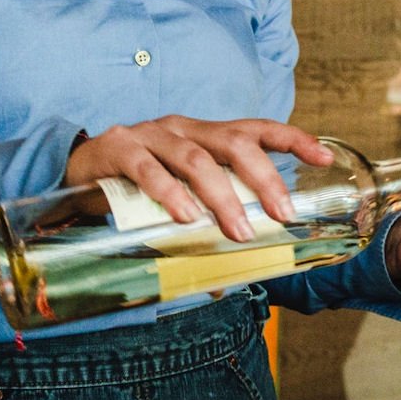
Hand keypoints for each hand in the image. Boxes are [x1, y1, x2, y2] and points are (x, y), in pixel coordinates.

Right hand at [63, 115, 334, 242]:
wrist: (75, 173)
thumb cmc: (136, 186)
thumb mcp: (179, 197)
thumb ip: (207, 221)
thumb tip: (237, 272)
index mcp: (204, 134)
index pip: (255, 129)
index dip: (293, 138)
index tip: (325, 156)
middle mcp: (182, 127)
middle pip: (233, 143)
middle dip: (264, 178)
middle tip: (282, 215)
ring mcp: (149, 134)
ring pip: (194, 158)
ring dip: (221, 196)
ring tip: (237, 230)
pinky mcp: (117, 148)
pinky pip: (147, 168)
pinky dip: (169, 193)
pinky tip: (185, 217)